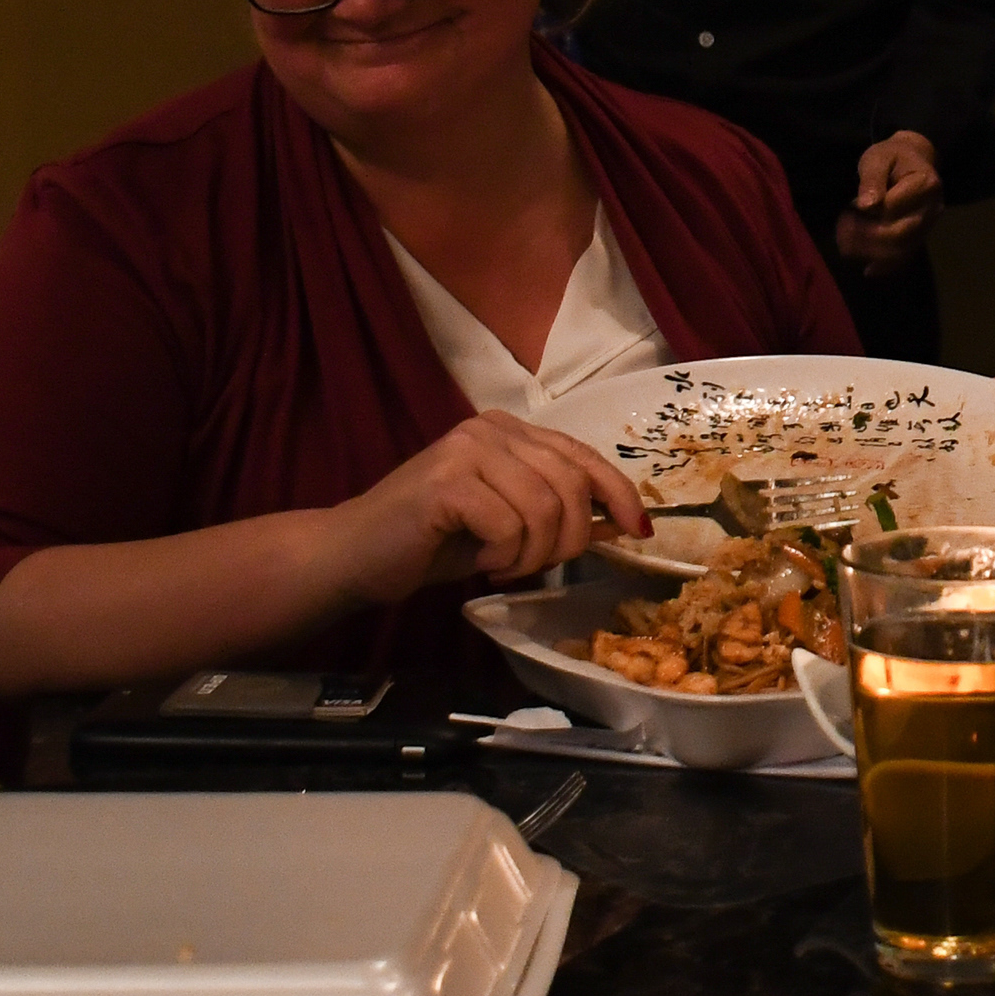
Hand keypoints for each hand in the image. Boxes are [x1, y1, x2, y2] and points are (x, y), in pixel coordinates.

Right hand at [317, 413, 649, 604]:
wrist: (356, 555)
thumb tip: (623, 521)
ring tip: (501, 565)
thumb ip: (559, 512)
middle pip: (570, 485)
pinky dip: (502, 557)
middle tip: (533, 566)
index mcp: (510, 430)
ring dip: (531, 554)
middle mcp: (491, 428)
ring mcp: (466, 449)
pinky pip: (508, 527)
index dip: (618, 495)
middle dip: (567, 541)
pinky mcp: (446, 482)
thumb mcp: (510, 524)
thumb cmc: (433, 543)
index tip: (638, 531)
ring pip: (544, 509)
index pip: (584, 457)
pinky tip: (478, 562)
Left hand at [832, 130, 942, 276]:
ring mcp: (929, 226)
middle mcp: (932, 209)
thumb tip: (866, 205)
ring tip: (846, 246)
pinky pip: (905, 256)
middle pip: (900, 234)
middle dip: (866, 238)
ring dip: (871, 253)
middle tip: (841, 231)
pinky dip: (886, 266)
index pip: (893, 208)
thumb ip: (872, 179)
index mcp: (925, 184)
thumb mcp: (877, 158)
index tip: (848, 209)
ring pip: (902, 250)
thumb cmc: (892, 157)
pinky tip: (868, 269)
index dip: (868, 213)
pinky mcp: (921, 237)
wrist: (912, 160)